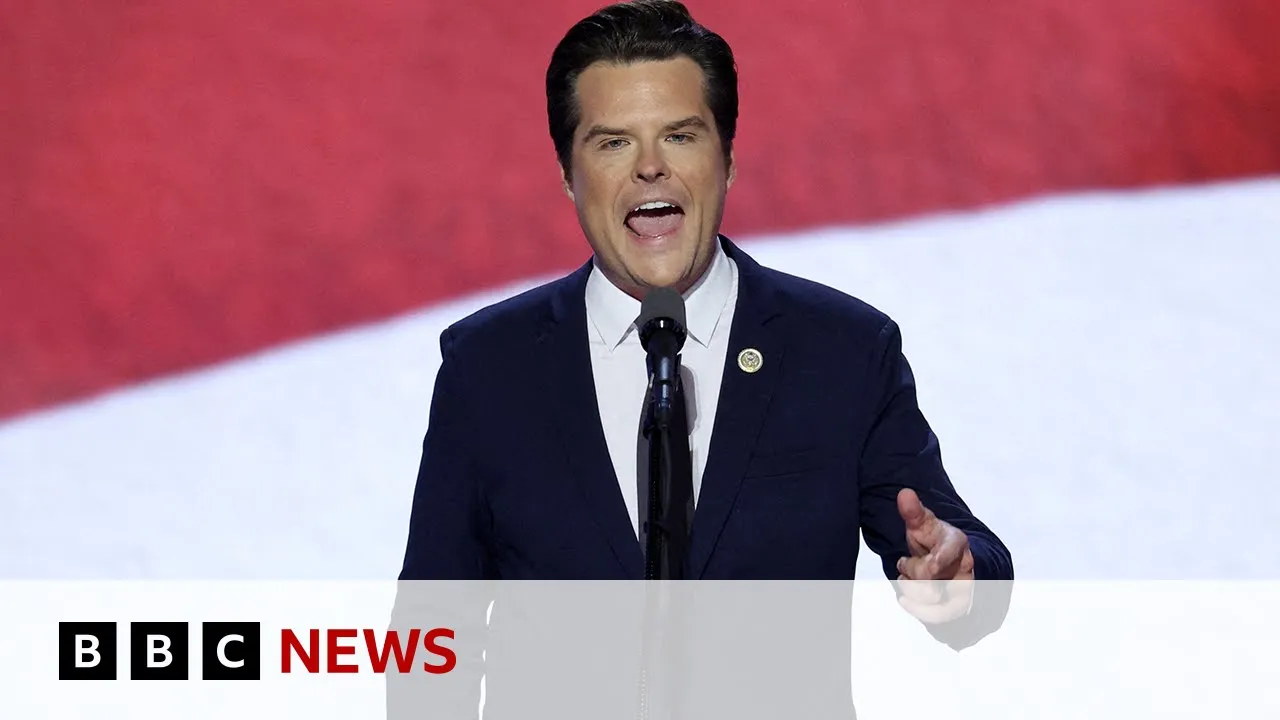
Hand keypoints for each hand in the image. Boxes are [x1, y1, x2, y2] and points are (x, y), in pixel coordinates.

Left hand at [894, 488, 974, 623]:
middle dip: (913, 571)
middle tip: (906, 563)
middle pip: (932, 578)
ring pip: (934, 600)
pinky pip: (937, 617)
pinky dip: (917, 609)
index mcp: (957, 542)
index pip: (952, 550)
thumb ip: (913, 512)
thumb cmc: (935, 543)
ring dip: (912, 590)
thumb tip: (904, 493)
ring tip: (906, 579)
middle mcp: (966, 567)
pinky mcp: (959, 609)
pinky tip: (904, 599)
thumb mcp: (924, 525)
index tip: (932, 565)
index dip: (941, 559)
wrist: (953, 565)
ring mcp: (965, 590)